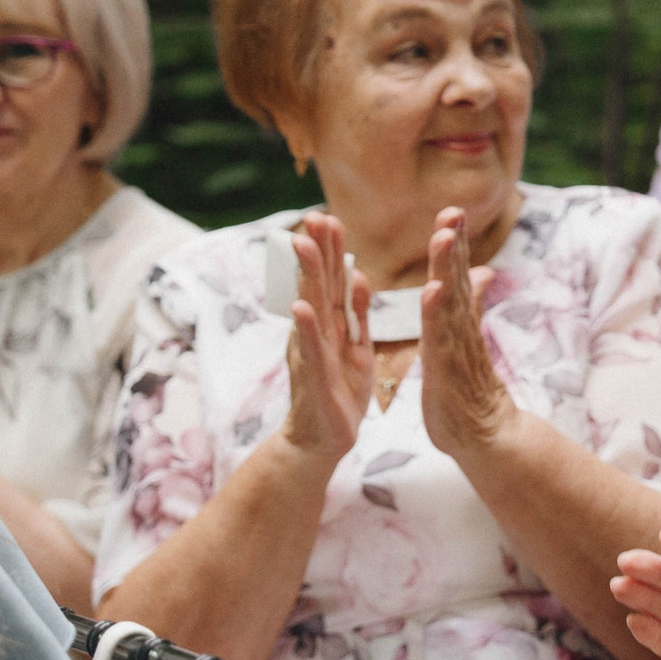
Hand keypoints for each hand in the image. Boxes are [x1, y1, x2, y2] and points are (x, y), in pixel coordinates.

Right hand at [279, 213, 373, 465]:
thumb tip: (359, 276)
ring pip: (312, 309)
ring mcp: (313, 354)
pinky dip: (307, 328)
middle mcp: (318, 335)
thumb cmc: (339, 395)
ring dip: (308, 276)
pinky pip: (313, 349)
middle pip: (319, 286)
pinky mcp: (316, 379)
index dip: (332, 250)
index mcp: (333, 327)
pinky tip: (301, 306)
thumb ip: (357, 315)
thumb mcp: (356, 349)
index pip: (334, 282)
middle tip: (312, 216)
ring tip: (302, 245)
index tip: (330, 217)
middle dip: (317, 251)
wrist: (321, 443)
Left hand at [419, 206, 512, 458]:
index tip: (453, 211)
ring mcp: (454, 347)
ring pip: (449, 300)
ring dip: (446, 267)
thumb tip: (485, 269)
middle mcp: (459, 328)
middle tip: (453, 211)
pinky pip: (440, 336)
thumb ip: (472, 302)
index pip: (456, 274)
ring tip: (443, 236)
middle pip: (455, 278)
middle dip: (453, 244)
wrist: (484, 436)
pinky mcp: (446, 368)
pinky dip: (437, 312)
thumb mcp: (465, 340)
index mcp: (457, 321)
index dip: (455, 243)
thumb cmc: (468, 391)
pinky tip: (434, 289)